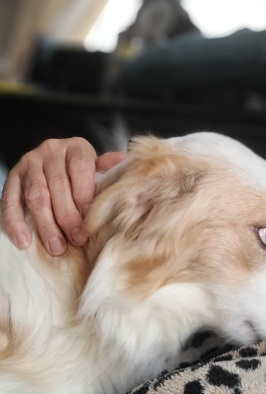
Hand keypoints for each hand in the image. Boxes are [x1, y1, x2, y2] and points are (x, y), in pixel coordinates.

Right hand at [1, 137, 125, 255]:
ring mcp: (29, 163)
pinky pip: (10, 201)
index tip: (91, 221)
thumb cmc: (83, 171)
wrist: (56, 161)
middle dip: (68, 216)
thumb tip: (125, 164)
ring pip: (36, 196)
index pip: (80, 168)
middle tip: (77, 239)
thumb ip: (109, 169)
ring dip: (46, 224)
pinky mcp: (12, 177)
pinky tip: (24, 241)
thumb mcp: (98, 167)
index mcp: (76, 147)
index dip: (85, 195)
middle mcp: (51, 150)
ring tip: (56, 247)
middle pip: (58, 185)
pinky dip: (15, 223)